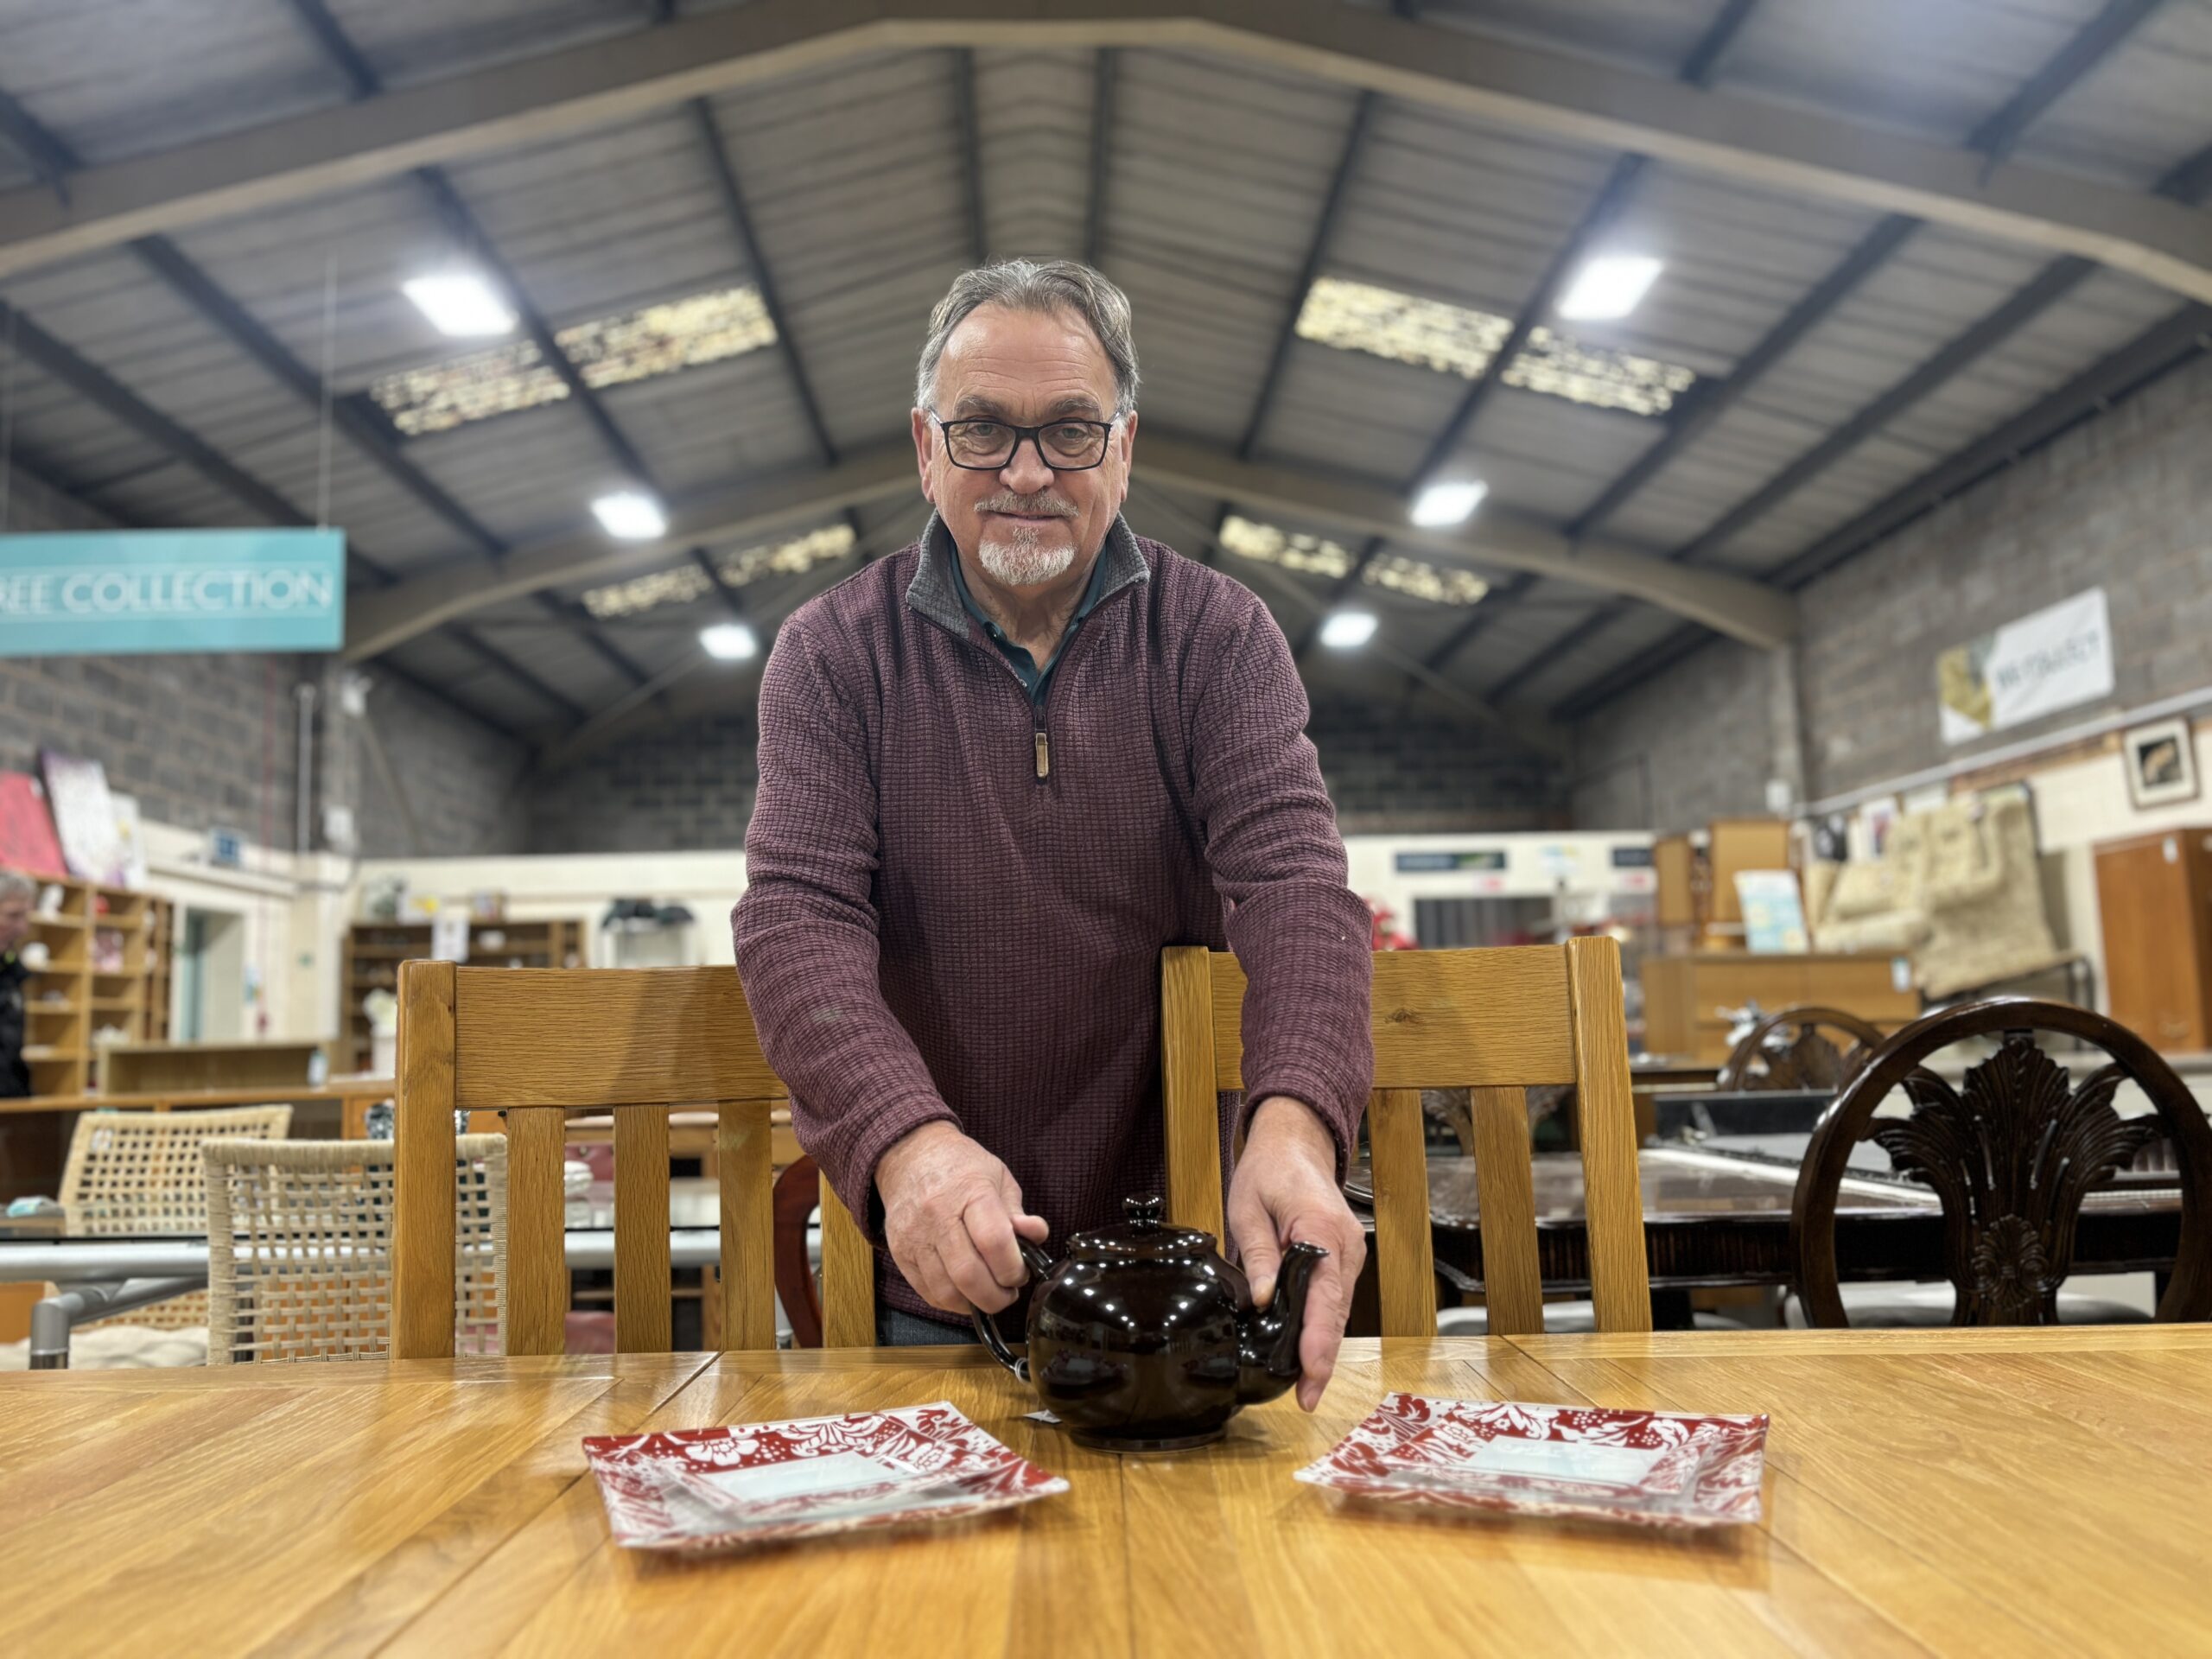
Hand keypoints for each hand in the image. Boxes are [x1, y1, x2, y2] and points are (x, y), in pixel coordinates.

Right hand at [874, 1122, 1049, 1316]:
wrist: (909, 1155)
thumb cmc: (959, 1165)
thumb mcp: (997, 1177)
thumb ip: (1017, 1212)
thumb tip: (1036, 1236)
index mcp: (969, 1192)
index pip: (994, 1242)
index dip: (1013, 1268)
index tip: (1020, 1273)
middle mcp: (937, 1215)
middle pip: (968, 1275)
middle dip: (996, 1296)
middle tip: (1008, 1293)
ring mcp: (915, 1236)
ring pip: (946, 1291)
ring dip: (974, 1303)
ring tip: (988, 1294)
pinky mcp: (899, 1252)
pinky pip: (927, 1292)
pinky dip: (951, 1301)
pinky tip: (965, 1293)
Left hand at [1226, 1096, 1366, 1410]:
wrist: (1295, 1143)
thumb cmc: (1269, 1170)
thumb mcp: (1248, 1207)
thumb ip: (1257, 1254)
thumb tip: (1262, 1301)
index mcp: (1321, 1231)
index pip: (1323, 1297)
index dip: (1318, 1340)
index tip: (1312, 1374)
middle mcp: (1345, 1246)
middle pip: (1337, 1313)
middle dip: (1323, 1358)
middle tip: (1305, 1398)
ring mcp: (1349, 1253)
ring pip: (1339, 1310)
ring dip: (1324, 1347)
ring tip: (1305, 1387)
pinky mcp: (1344, 1259)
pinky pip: (1335, 1299)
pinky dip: (1324, 1326)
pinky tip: (1307, 1352)